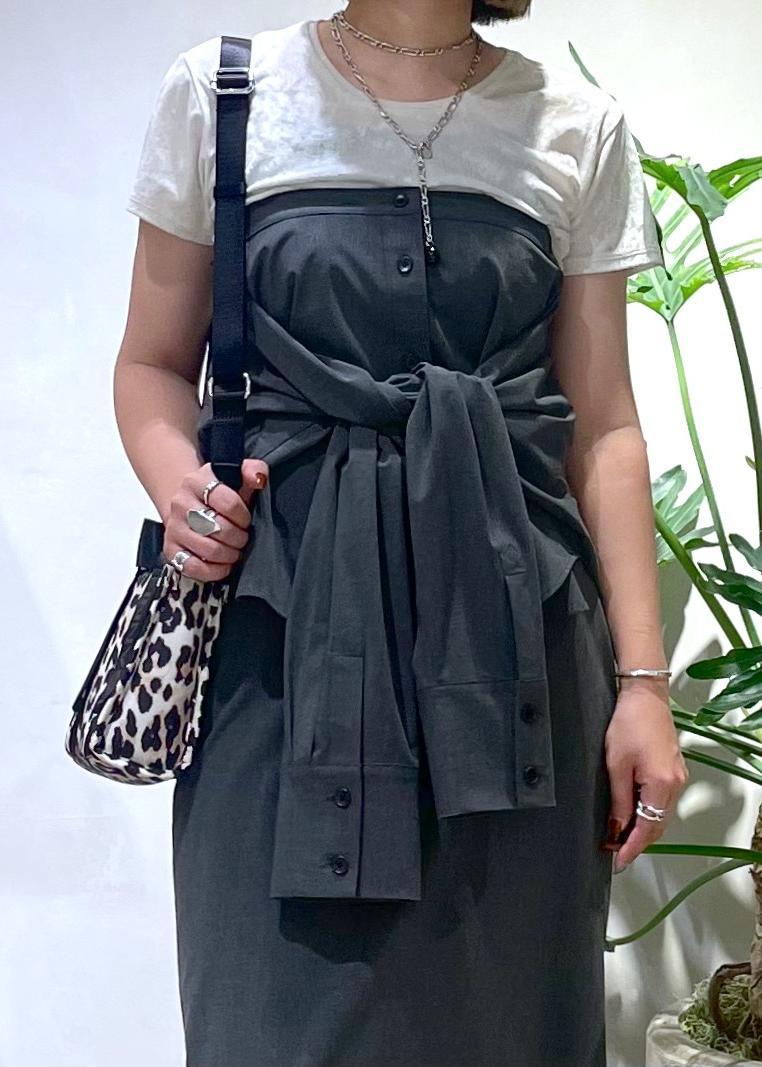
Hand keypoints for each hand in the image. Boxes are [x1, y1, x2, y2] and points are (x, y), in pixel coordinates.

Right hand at [162, 458, 268, 582]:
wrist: (189, 504)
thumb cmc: (218, 495)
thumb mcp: (235, 476)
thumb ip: (252, 470)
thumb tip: (259, 478)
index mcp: (196, 481)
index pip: (227, 502)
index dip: (243, 515)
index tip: (246, 519)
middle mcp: (180, 504)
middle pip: (218, 528)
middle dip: (238, 537)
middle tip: (243, 537)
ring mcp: (174, 528)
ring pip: (208, 549)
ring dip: (229, 554)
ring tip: (235, 550)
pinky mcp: (170, 549)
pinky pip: (192, 567)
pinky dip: (214, 570)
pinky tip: (224, 564)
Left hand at [602, 680, 688, 872]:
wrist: (645, 696)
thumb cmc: (629, 723)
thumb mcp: (616, 764)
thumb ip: (618, 799)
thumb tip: (616, 827)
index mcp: (661, 785)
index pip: (647, 828)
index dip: (632, 847)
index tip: (618, 860)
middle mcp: (675, 784)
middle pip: (657, 825)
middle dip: (637, 841)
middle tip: (615, 851)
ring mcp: (678, 777)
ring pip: (661, 814)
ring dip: (643, 827)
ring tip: (620, 835)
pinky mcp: (674, 770)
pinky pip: (662, 801)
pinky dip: (648, 812)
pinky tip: (633, 813)